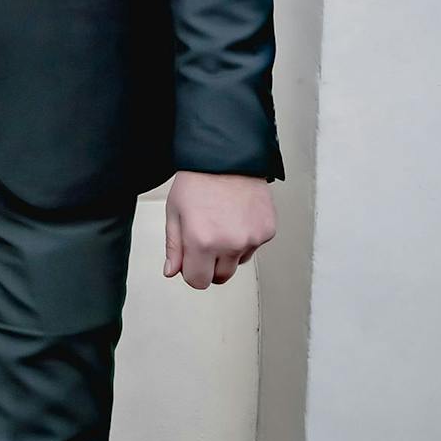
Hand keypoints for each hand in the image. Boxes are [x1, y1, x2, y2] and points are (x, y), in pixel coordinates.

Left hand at [163, 171, 274, 289]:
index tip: (190, 261)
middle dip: (210, 266)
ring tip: (221, 223)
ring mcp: (252, 239)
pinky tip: (237, 217)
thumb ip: (174, 246)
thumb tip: (172, 271)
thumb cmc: (198, 181)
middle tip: (205, 241)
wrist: (227, 158)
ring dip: (229, 252)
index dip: (191, 272)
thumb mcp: (175, 212)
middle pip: (220, 277)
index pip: (197, 281)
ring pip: (238, 262)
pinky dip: (245, 238)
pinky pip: (254, 247)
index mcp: (202, 241)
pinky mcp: (267, 231)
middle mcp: (230, 244)